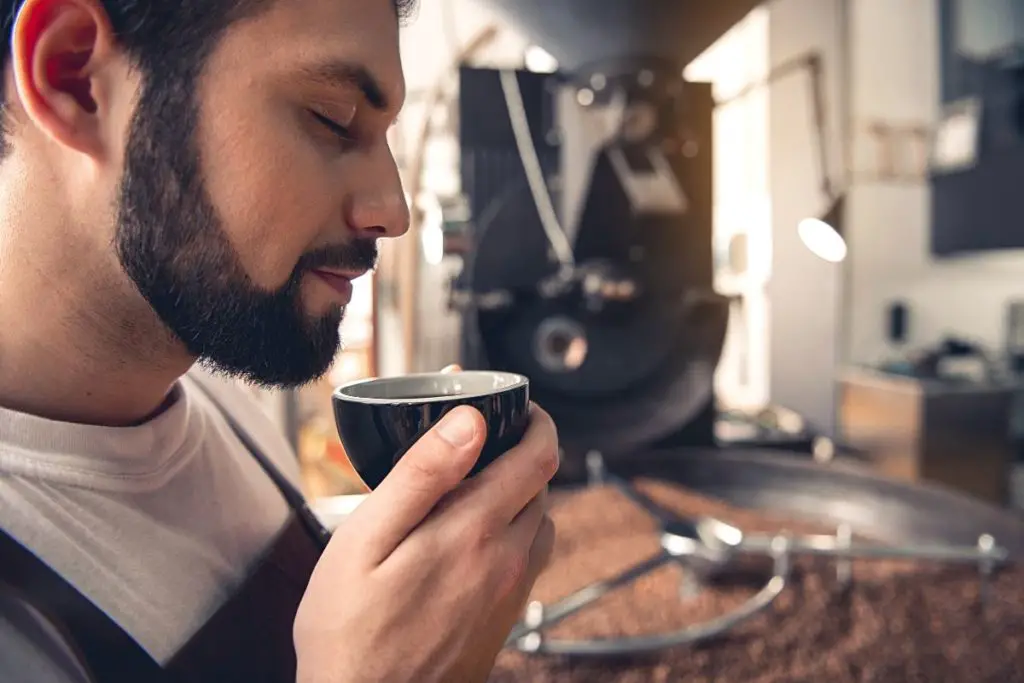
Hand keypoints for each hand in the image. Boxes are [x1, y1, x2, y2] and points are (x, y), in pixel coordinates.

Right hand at [293, 399, 557, 682]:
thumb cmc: (351, 632)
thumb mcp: (366, 540)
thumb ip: (423, 474)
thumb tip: (471, 419)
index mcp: (477, 530)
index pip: (539, 455)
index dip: (534, 419)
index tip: (515, 403)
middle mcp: (509, 561)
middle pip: (542, 485)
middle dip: (521, 450)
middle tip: (481, 436)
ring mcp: (511, 594)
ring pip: (539, 522)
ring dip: (521, 493)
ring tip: (475, 482)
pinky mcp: (504, 620)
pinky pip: (529, 559)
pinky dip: (514, 531)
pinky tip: (472, 537)